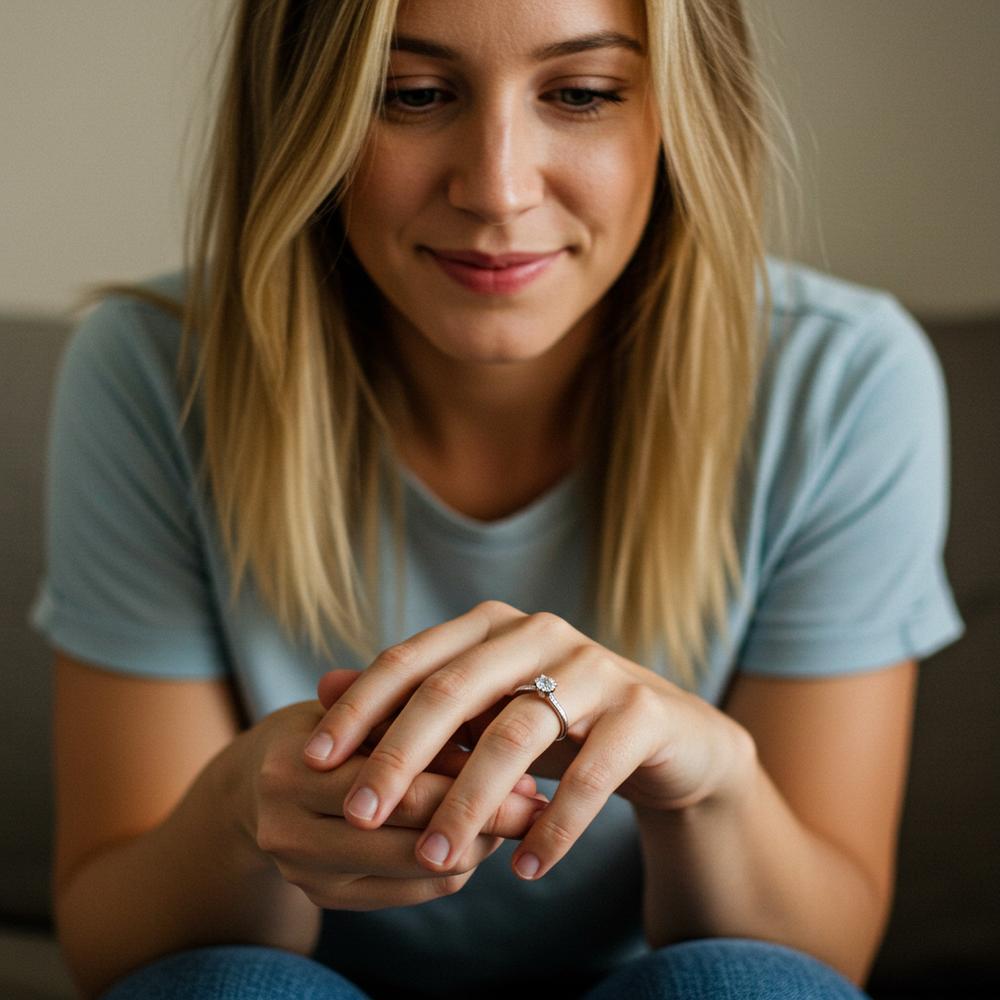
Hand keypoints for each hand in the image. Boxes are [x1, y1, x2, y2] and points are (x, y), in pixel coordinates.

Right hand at [234, 693, 548, 910]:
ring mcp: (303, 873)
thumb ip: (415, 710)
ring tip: (521, 818)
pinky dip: (455, 866)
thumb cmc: (328, 724)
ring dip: (478, 845)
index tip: (527, 758)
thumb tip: (500, 725)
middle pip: (409, 830)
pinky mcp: (324, 901)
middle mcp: (288, 830)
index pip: (398, 776)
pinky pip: (410, 893)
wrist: (260, 781)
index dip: (469, 770)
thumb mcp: (362, 705)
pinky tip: (482, 838)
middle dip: (485, 817)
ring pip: (416, 869)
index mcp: (293, 768)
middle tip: (538, 801)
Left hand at [302, 601, 752, 882]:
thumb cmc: (557, 724)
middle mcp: (541, 633)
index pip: (411, 660)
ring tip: (437, 861)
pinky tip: (525, 871)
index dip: (359, 708)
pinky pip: (591, 774)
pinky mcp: (642, 711)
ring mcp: (595, 667)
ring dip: (470, 803)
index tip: (312, 761)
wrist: (669, 735)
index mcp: (492, 626)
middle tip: (357, 817)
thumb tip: (320, 687)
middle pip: (453, 690)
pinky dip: (555, 826)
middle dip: (399, 756)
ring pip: (516, 734)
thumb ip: (410, 698)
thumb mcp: (481, 709)